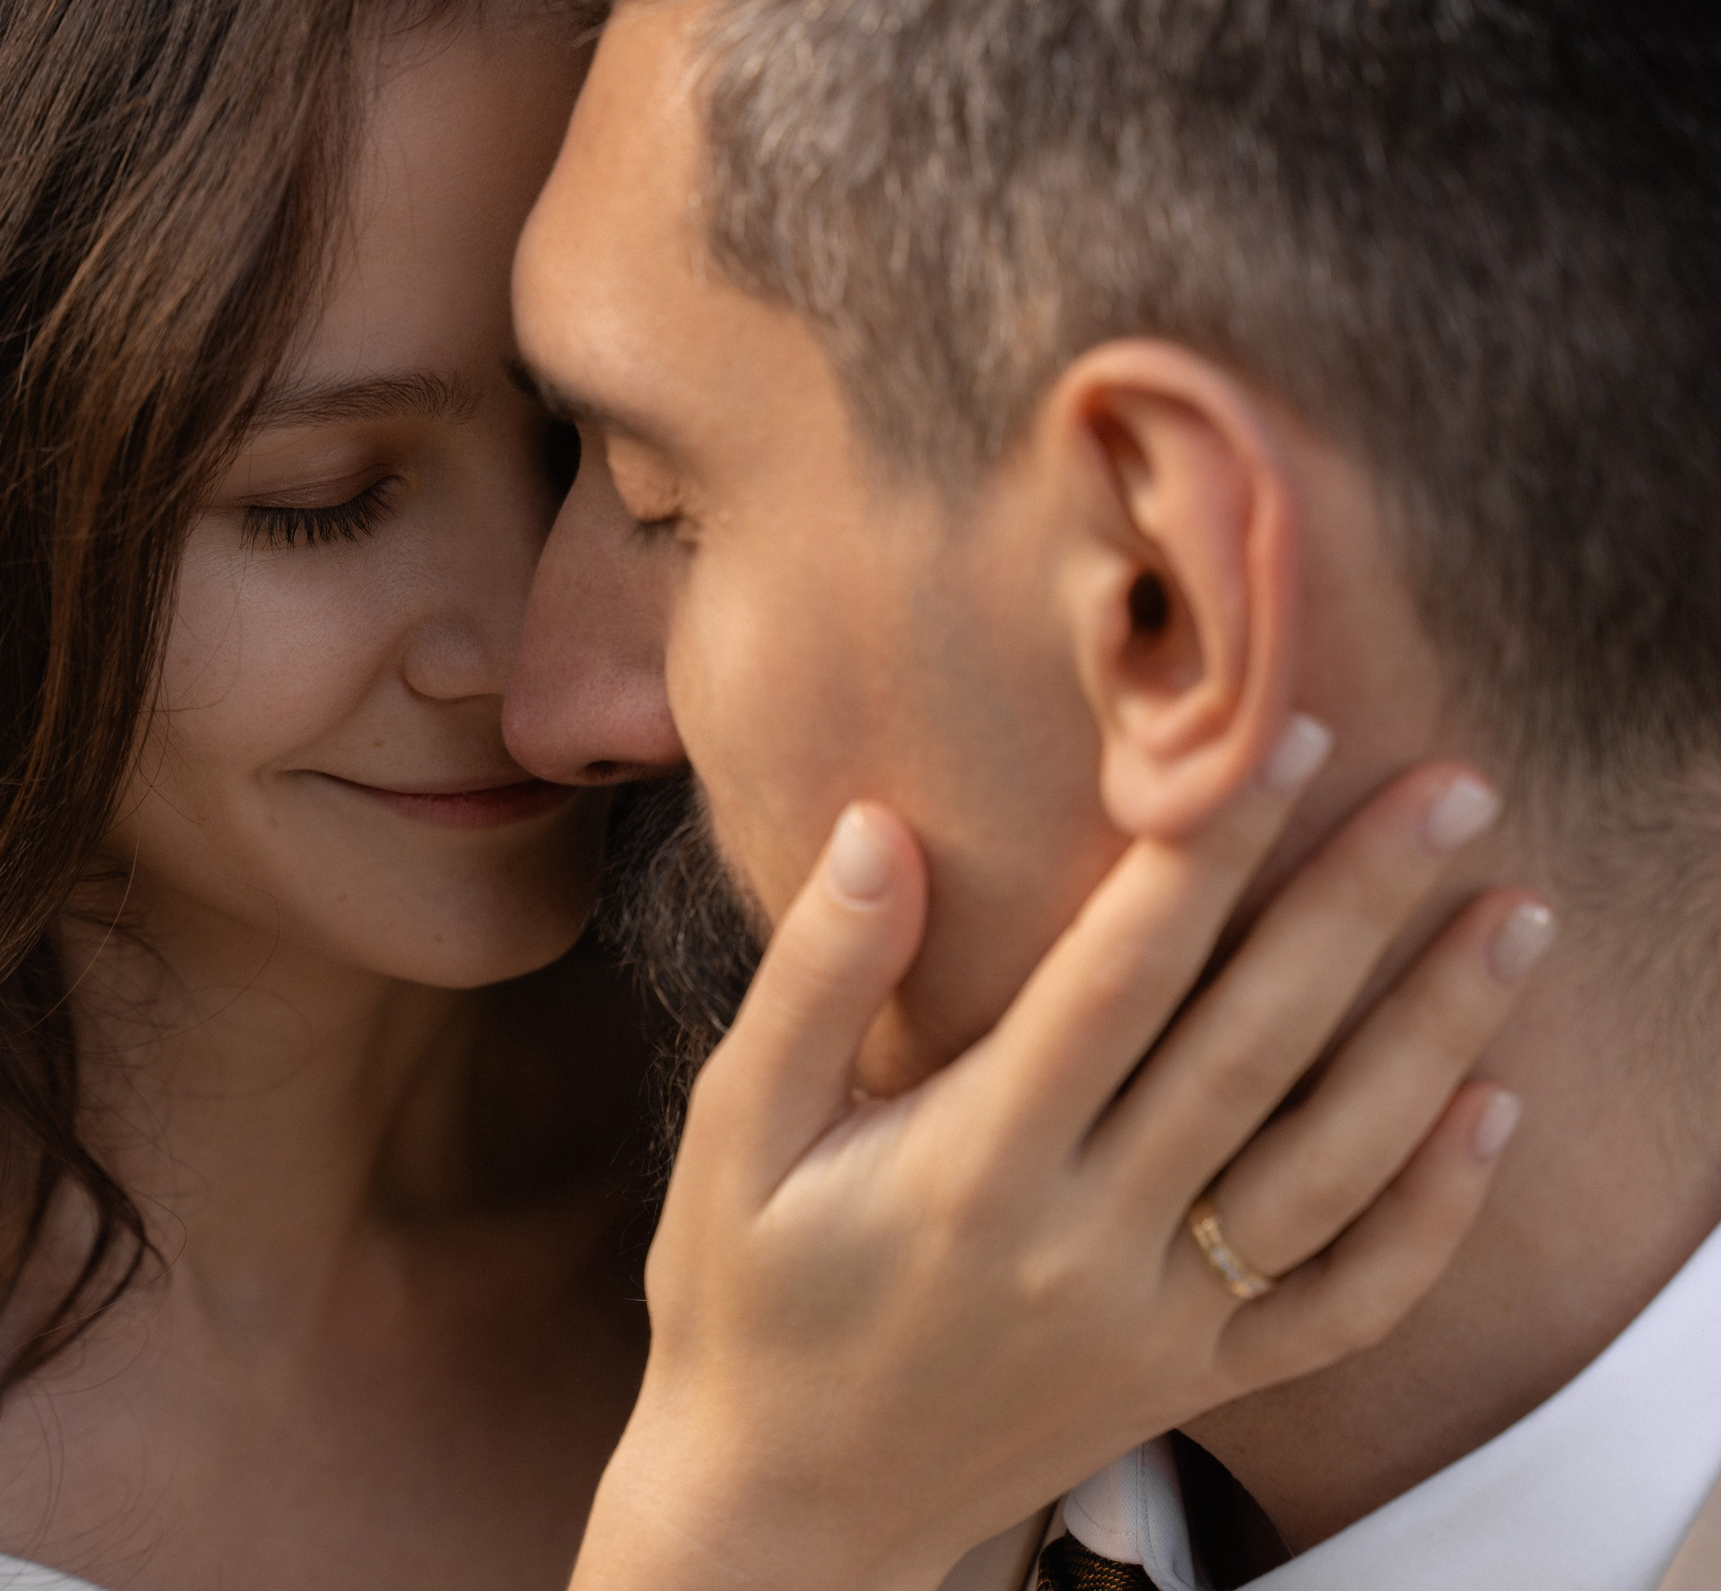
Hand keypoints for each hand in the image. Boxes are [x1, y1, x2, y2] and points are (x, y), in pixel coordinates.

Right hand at [572, 718, 1541, 1590]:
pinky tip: (1489, 1111)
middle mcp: (1083, 1246)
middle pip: (1252, 1050)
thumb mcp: (731, 1137)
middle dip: (1356, 905)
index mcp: (969, 1168)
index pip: (1117, 979)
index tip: (1275, 735)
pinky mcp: (1192, 1381)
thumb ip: (811, 983)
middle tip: (1452, 786)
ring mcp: (1155, 1324)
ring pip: (1329, 1169)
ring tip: (1511, 918)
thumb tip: (879, 826)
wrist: (783, 1508)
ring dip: (1431, 1036)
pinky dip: (1431, 1216)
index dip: (1205, 852)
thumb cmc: (741, 1301)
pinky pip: (1342, 1305)